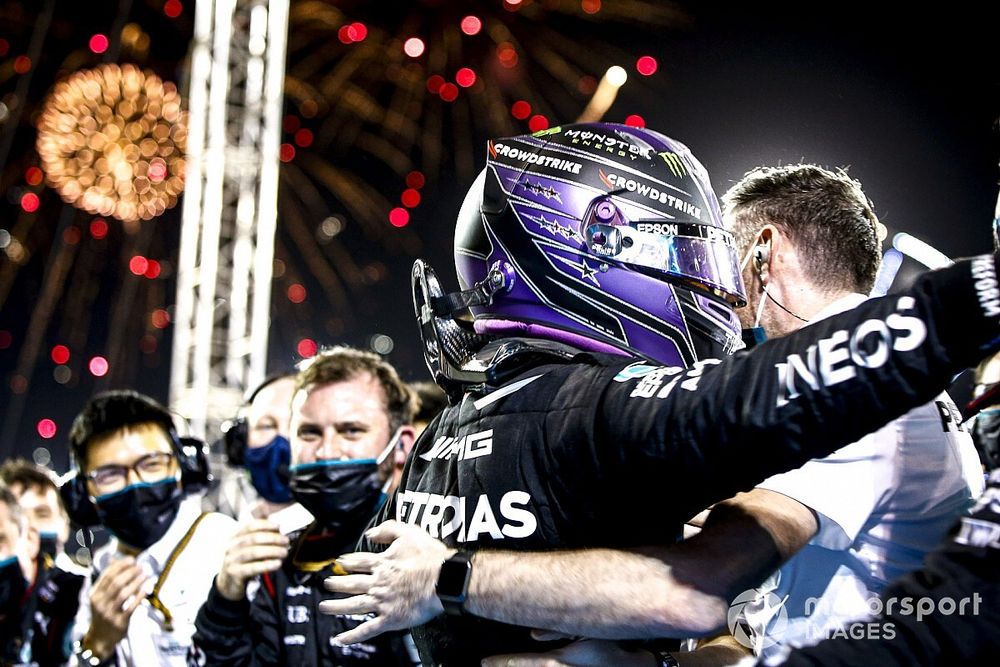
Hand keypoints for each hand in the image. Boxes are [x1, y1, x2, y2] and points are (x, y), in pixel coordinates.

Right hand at [83, 557, 147, 659]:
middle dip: (130, 572)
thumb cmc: (104, 611)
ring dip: (136, 582)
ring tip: (146, 574)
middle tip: (141, 567)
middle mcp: (100, 603)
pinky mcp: (120, 622)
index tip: (132, 559)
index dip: (121, 565)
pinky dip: (140, 596)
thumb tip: (113, 557)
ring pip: (124, 594)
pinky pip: (131, 607)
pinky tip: (147, 588)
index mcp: (95, 594)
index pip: (107, 575)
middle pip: (116, 583)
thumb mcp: (100, 596)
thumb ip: (107, 578)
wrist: (100, 638)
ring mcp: (109, 613)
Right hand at [215, 519, 288, 600]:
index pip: (250, 526)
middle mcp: (231, 547)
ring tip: (284, 552)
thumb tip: (279, 531)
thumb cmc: (243, 564)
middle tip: (286, 541)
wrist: (228, 585)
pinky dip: (267, 565)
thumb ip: (261, 539)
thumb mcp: (249, 549)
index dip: (266, 525)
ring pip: (254, 552)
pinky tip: (277, 564)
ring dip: (272, 551)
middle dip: (273, 538)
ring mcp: (231, 560)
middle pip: (254, 538)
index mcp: (235, 538)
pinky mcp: (234, 573)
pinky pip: (252, 568)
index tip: (278, 527)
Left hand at [319, 520, 453, 643]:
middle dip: (337, 584)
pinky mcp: (390, 619)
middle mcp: (378, 583)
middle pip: (352, 584)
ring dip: (337, 607)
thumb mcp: (409, 532)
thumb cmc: (430, 557)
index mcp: (382, 564)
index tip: (339, 563)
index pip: (359, 562)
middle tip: (327, 584)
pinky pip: (368, 629)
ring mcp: (382, 602)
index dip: (347, 562)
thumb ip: (388, 529)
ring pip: (353, 606)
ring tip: (324, 607)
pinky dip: (353, 635)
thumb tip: (370, 533)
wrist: (444, 580)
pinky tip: (341, 639)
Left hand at [482, 638, 656, 666]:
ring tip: (499, 666)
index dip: (502, 663)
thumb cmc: (614, 647)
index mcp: (561, 662)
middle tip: (487, 665)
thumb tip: (534, 633)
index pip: (524, 663)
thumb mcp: (587, 634)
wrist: (639, 666)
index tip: (485, 662)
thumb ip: (559, 630)